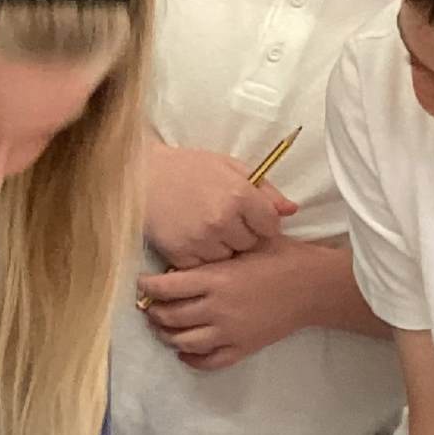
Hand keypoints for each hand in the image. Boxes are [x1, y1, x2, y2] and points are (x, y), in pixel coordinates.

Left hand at [137, 238, 318, 369]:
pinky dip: (191, 359)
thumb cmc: (282, 257)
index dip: (148, 286)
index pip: (166, 287)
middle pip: (169, 316)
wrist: (314, 287)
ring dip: (167, 336)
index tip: (142, 283)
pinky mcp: (242, 348)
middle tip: (149, 306)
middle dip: (153, 312)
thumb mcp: (247, 244)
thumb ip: (216, 250)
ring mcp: (229, 332)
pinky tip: (185, 352)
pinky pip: (208, 361)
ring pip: (183, 342)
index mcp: (215, 279)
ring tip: (162, 328)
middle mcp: (217, 308)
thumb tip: (186, 253)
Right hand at [144, 143, 297, 268]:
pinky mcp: (182, 254)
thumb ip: (264, 190)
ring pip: (229, 259)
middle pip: (251, 244)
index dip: (262, 223)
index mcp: (240, 195)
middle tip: (225, 222)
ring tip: (207, 230)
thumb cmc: (189, 168)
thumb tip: (291, 210)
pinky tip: (192, 239)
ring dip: (222, 249)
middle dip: (242, 236)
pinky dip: (200, 257)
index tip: (251, 218)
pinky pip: (204, 267)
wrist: (142, 177)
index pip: (271, 225)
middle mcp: (223, 220)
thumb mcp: (230, 167)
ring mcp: (202, 240)